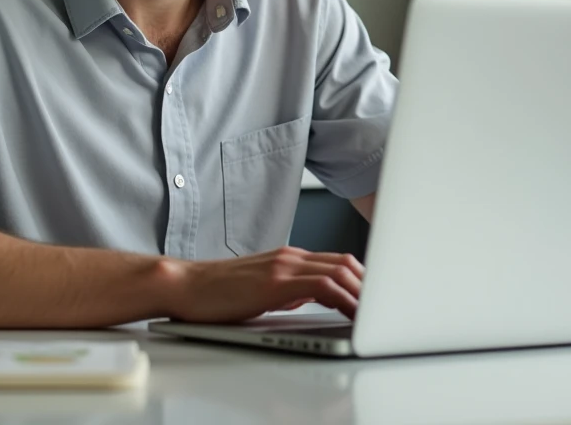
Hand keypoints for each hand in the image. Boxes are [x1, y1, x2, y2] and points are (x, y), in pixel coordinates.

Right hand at [167, 246, 362, 322]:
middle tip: (385, 306)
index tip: (376, 297)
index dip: (362, 278)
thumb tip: (311, 297)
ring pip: (339, 271)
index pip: (337, 261)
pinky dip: (344, 298)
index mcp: (287, 258)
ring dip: (362, 293)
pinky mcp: (274, 281)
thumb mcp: (262, 289)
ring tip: (376, 312)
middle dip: (369, 285)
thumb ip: (289, 289)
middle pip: (345, 263)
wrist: (184, 285)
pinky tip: (352, 313)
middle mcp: (289, 257)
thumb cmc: (216, 292)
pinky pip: (322, 285)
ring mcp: (283, 266)